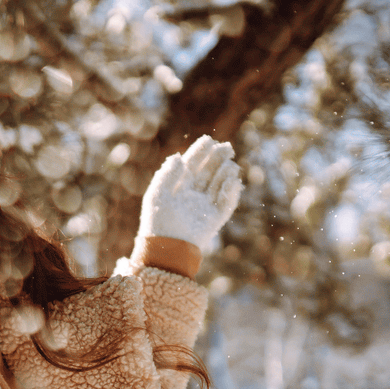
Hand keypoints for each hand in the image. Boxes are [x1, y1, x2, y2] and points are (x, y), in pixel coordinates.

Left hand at [136, 136, 243, 250]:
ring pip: (219, 185)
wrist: (166, 248)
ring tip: (229, 165)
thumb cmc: (157, 221)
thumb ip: (167, 175)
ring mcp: (204, 206)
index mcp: (178, 187)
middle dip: (217, 159)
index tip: (209, 140)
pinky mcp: (215, 219)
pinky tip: (232, 181)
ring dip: (225, 173)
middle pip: (208, 172)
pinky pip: (226, 203)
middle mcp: (192, 195)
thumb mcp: (157, 194)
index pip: (191, 165)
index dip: (200, 152)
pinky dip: (230, 192)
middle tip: (227, 147)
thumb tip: (178, 156)